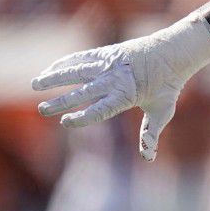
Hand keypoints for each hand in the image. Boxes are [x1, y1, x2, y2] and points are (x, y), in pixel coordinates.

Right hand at [31, 15, 209, 160]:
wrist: (173, 52)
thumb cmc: (168, 85)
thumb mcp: (163, 111)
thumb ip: (151, 134)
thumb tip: (148, 158)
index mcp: (126, 95)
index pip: (100, 110)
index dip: (82, 117)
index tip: (65, 122)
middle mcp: (114, 79)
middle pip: (82, 91)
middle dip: (61, 101)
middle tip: (43, 110)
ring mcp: (109, 64)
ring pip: (77, 70)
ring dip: (55, 77)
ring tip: (35, 84)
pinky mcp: (107, 53)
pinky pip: (82, 58)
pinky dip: (65, 62)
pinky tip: (51, 68)